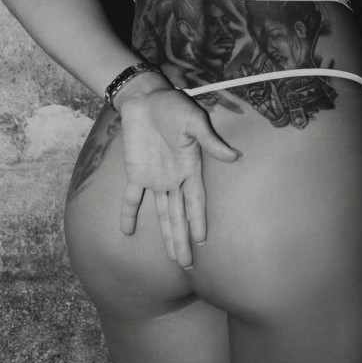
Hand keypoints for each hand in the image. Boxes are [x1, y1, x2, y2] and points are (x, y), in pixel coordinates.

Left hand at [117, 86, 240, 266]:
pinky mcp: (136, 173)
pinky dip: (129, 214)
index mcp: (190, 168)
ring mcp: (154, 177)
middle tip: (186, 264)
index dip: (198, 220)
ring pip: (161, 212)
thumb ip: (210, 140)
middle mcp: (174, 178)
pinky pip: (131, 198)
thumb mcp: (194, 120)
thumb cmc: (174, 106)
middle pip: (179, 214)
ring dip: (165, 234)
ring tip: (172, 258)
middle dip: (182, 238)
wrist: (145, 98)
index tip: (202, 241)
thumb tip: (235, 156)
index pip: (195, 201)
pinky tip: (127, 232)